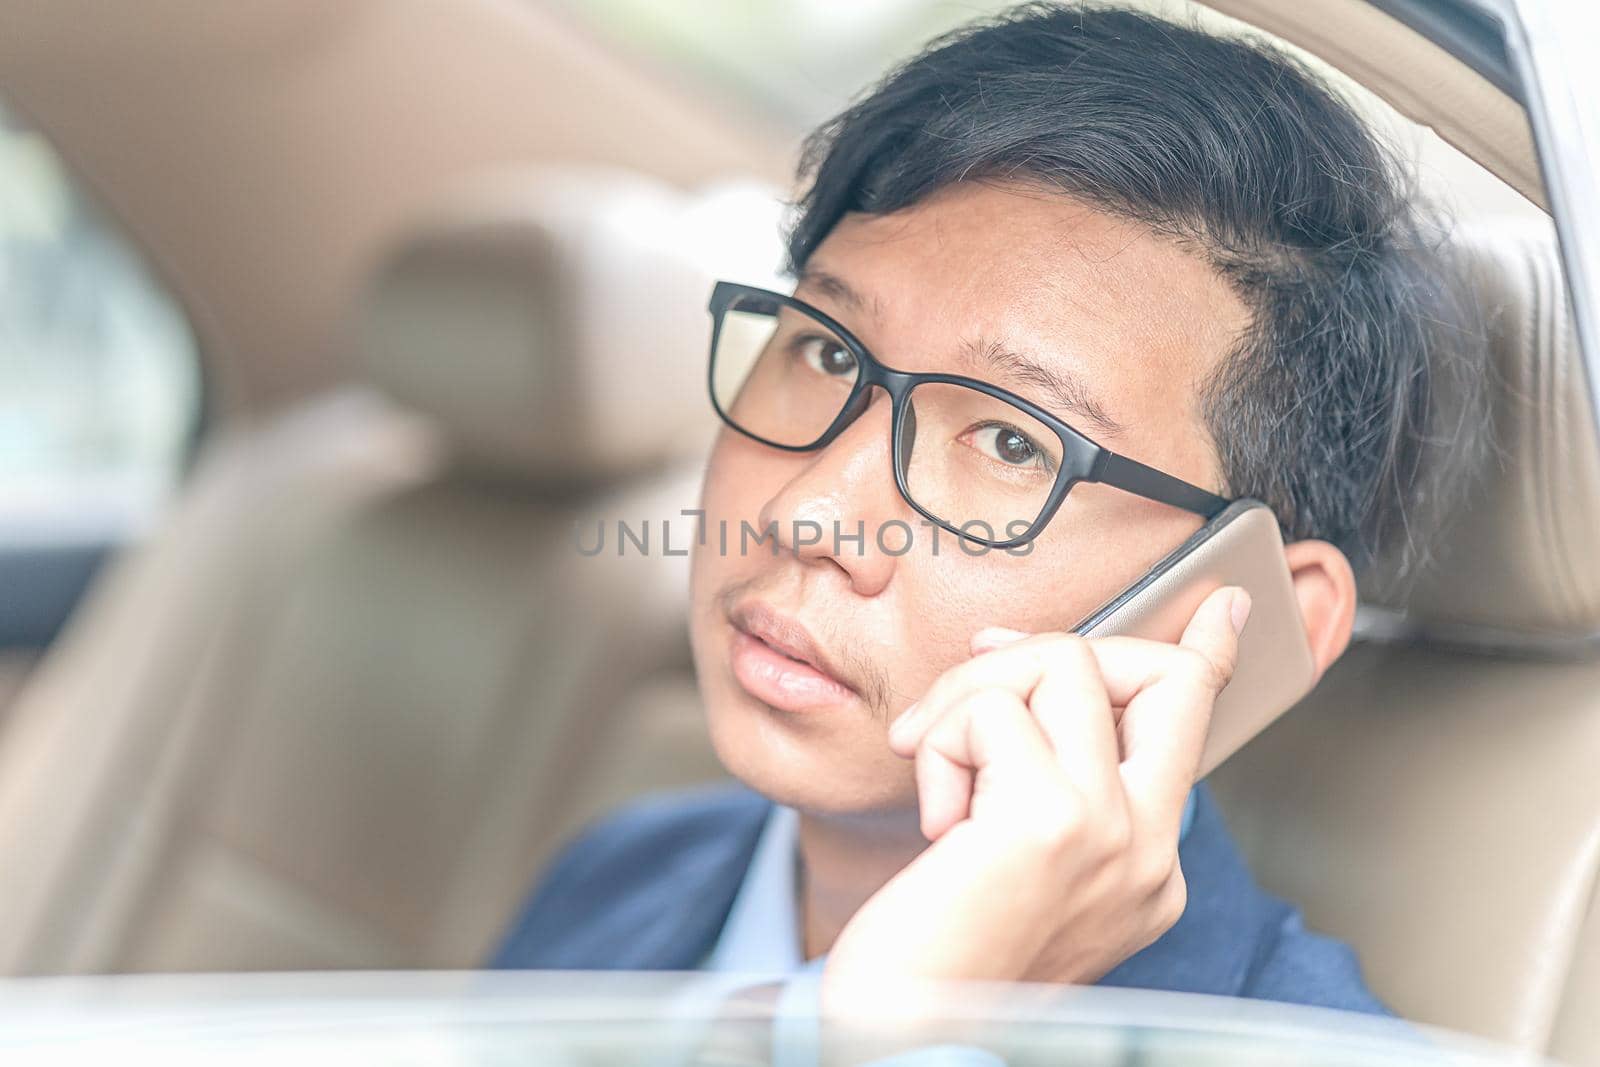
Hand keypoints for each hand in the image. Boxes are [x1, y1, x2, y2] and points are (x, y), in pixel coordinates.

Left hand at [821, 586, 1248, 1013]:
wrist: (909, 1038)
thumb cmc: (941, 954)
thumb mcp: (1011, 859)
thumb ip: (1040, 775)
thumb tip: (1015, 665)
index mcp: (1144, 862)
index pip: (1190, 729)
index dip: (1206, 655)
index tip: (1220, 605)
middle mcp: (1145, 848)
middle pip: (1150, 672)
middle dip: (1048, 648)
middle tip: (970, 688)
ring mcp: (1109, 831)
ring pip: (1062, 665)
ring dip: (971, 695)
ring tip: (936, 771)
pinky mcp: (1051, 819)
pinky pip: (992, 710)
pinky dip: (941, 743)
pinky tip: (936, 820)